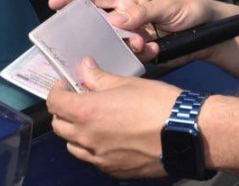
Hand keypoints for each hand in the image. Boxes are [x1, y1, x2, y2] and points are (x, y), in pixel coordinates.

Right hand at [47, 0, 238, 61]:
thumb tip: (115, 20)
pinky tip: (155, 50)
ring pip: (117, 43)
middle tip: (116, 35)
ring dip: (127, 44)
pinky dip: (141, 55)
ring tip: (145, 42)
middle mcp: (128, 16)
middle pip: (103, 23)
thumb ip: (141, 13)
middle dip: (104, 31)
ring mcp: (134, 36)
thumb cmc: (191, 10)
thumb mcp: (168, 6)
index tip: (54, 3)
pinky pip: (131, 57)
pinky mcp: (143, 53)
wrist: (212, 35)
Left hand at [47, 58, 182, 178]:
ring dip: (76, 132)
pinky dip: (94, 148)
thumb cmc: (156, 102)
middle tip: (80, 99)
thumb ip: (99, 78)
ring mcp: (100, 158)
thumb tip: (84, 67)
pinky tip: (111, 138)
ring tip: (95, 120)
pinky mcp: (114, 171)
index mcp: (86, 112)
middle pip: (59, 126)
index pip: (54, 102)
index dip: (58, 90)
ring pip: (73, 146)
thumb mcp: (126, 83)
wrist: (184, 133)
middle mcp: (87, 138)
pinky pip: (93, 160)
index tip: (68, 84)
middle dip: (65, 111)